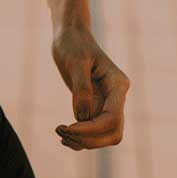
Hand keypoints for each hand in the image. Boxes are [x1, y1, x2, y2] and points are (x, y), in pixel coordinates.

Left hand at [51, 25, 128, 150]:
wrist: (70, 36)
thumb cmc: (73, 44)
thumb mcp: (75, 62)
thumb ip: (81, 88)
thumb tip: (83, 117)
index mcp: (117, 84)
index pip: (112, 118)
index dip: (91, 129)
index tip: (67, 127)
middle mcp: (116, 97)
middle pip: (113, 132)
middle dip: (89, 139)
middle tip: (63, 133)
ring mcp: (107, 103)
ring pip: (104, 136)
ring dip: (83, 141)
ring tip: (60, 132)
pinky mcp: (96, 107)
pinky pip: (94, 132)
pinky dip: (81, 138)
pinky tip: (64, 135)